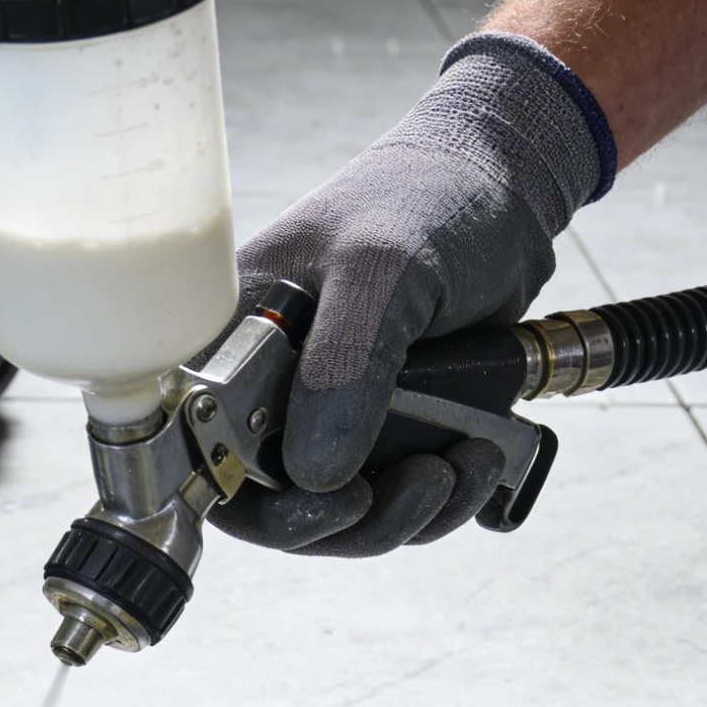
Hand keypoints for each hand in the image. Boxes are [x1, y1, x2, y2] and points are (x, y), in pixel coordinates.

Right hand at [214, 33, 609, 557]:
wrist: (506, 188)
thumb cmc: (428, 199)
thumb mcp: (384, 269)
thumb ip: (344, 366)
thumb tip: (316, 474)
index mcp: (229, 346)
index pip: (200, 456)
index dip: (253, 505)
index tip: (329, 500)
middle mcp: (264, 393)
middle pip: (273, 509)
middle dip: (354, 519)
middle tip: (422, 484)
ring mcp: (320, 417)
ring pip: (339, 516)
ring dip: (410, 514)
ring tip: (466, 462)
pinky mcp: (375, 432)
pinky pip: (389, 503)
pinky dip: (439, 501)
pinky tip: (478, 457)